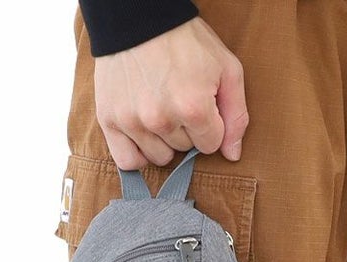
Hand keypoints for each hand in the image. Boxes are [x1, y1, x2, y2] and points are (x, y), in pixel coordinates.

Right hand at [92, 17, 248, 169]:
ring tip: (160, 109)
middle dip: (187, 129)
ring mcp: (132, 121)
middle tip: (177, 97)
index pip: (211, 145)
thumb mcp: (226, 68)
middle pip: (184, 150)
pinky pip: (128, 161)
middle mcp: (161, 118)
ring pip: (160, 157)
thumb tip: (232, 155)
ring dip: (164, 140)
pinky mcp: (109, 120)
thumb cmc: (186, 41)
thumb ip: (236, 115)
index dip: (210, 124)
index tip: (201, 103)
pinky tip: (145, 135)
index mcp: (193, 107)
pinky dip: (138, 154)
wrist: (139, 16)